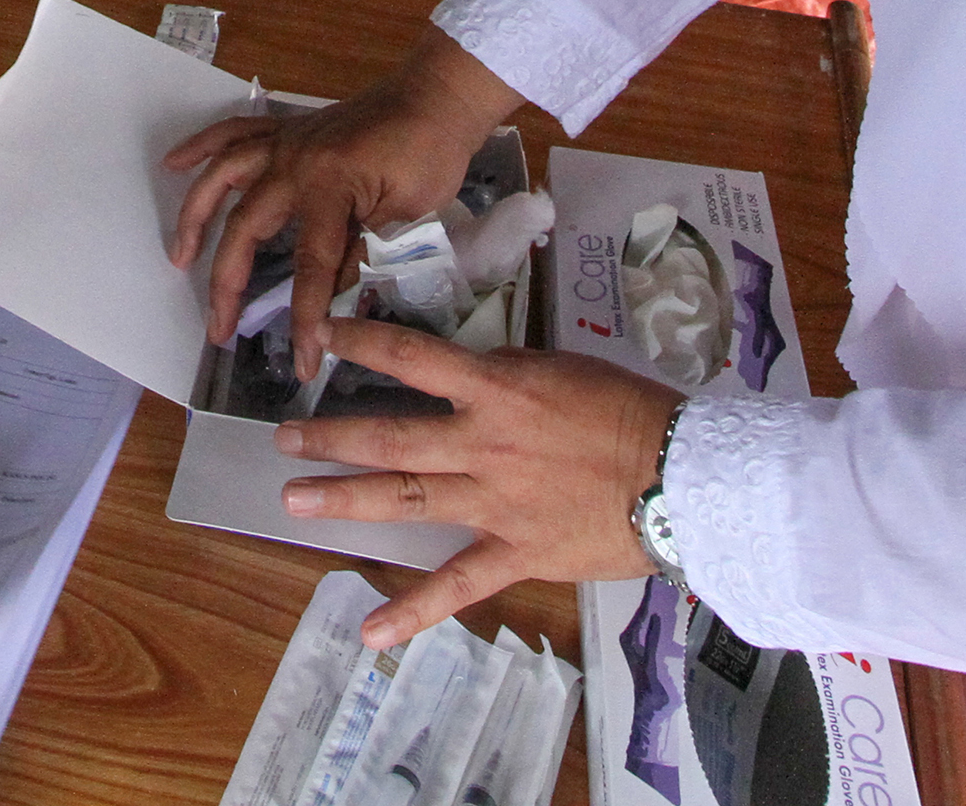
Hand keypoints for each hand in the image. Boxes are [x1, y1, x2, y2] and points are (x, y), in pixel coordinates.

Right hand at [162, 28, 518, 371]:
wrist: (437, 95)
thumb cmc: (431, 153)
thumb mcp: (407, 214)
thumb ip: (363, 253)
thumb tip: (335, 300)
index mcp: (331, 186)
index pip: (311, 266)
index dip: (306, 317)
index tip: (305, 360)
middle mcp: (295, 162)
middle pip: (246, 227)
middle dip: (227, 283)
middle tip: (217, 329)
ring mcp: (286, 142)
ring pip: (223, 177)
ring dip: (195, 217)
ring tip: (179, 257)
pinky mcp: (287, 130)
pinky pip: (233, 132)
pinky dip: (200, 147)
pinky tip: (172, 165)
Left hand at [273, 320, 680, 646]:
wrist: (682, 474)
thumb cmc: (632, 411)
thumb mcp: (564, 369)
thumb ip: (509, 375)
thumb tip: (471, 374)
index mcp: (497, 389)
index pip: (414, 356)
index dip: (364, 340)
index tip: (326, 335)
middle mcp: (483, 443)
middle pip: (390, 436)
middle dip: (331, 436)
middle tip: (283, 439)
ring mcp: (493, 501)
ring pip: (406, 498)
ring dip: (345, 500)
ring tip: (293, 500)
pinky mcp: (515, 552)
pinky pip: (456, 584)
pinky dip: (412, 610)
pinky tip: (370, 631)